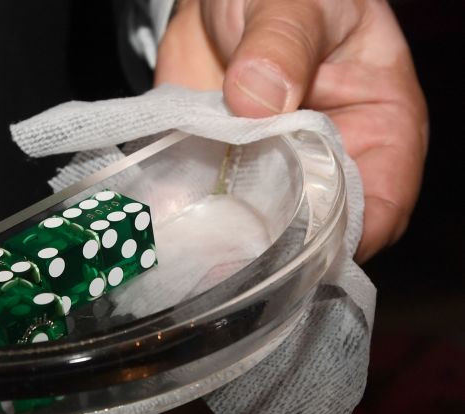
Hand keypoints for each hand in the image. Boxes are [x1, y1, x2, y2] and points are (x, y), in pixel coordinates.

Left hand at [156, 0, 427, 261]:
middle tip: (233, 255)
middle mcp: (329, 162)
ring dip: (226, 240)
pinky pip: (207, 207)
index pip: (380, 204)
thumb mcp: (295, 3)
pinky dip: (187, 217)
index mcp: (379, 127)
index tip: (300, 241)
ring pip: (259, 230)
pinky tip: (166, 222)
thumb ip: (282, 45)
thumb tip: (258, 98)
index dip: (346, 233)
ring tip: (197, 246)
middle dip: (278, 248)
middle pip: (317, 231)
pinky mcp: (221, 173)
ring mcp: (272, 173)